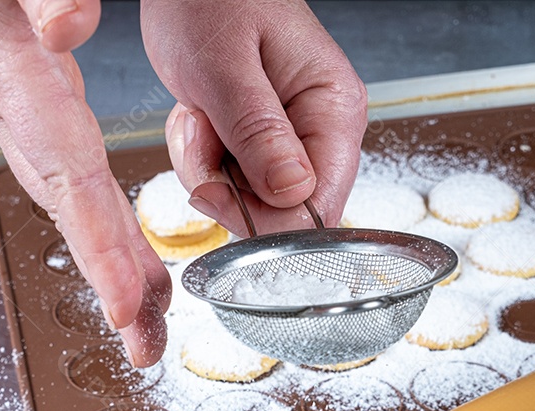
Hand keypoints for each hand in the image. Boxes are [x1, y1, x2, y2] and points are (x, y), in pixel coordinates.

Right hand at [0, 0, 170, 366]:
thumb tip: (69, 27)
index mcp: (12, 79)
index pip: (65, 176)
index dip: (95, 244)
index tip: (125, 304)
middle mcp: (16, 114)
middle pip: (72, 214)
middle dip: (110, 285)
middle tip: (145, 347)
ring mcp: (25, 120)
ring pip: (76, 208)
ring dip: (115, 270)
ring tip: (150, 325)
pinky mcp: (37, 114)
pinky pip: (77, 184)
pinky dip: (106, 230)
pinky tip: (133, 261)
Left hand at [141, 0, 367, 235]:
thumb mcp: (224, 67)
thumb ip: (258, 133)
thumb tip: (293, 193)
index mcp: (332, 110)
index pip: (319, 208)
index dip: (267, 218)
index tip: (220, 189)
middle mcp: (320, 131)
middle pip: (281, 213)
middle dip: (229, 191)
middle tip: (205, 134)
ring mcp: (290, 139)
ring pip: (250, 203)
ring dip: (208, 171)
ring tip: (202, 116)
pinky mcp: (261, 143)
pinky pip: (231, 183)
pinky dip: (203, 160)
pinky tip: (201, 119)